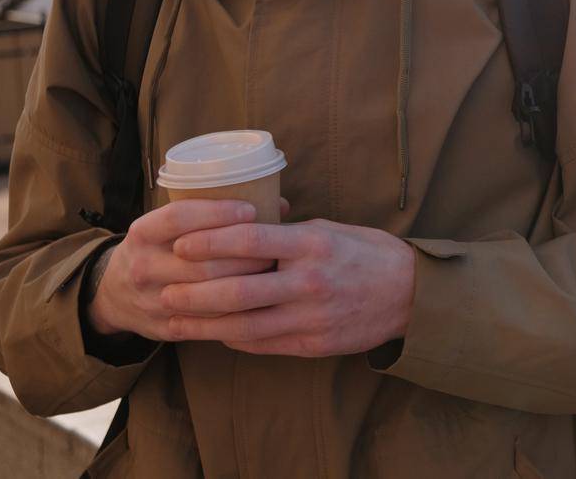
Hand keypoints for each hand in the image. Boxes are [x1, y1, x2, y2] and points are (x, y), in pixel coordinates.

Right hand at [86, 198, 289, 338]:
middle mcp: (142, 267)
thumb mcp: (168, 226)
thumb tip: (277, 204)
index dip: (217, 213)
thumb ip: (212, 214)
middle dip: (242, 253)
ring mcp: (151, 300)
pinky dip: (236, 309)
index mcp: (142, 234)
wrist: (114, 294)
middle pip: (200, 260)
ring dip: (244, 282)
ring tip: (271, 270)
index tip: (250, 210)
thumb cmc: (159, 248)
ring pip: (206, 293)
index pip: (178, 218)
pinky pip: (207, 321)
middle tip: (273, 246)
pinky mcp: (164, 327)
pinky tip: (258, 298)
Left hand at [158, 218, 415, 357]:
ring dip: (203, 324)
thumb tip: (242, 232)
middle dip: (194, 293)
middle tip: (165, 289)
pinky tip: (213, 333)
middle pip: (238, 291)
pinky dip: (234, 339)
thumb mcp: (331, 229)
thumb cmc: (367, 253)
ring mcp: (311, 317)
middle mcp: (309, 282)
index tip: (180, 243)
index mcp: (312, 244)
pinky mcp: (313, 344)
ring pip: (243, 326)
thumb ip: (287, 234)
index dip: (210, 243)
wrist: (411, 294)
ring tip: (174, 318)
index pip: (250, 241)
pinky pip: (263, 344)